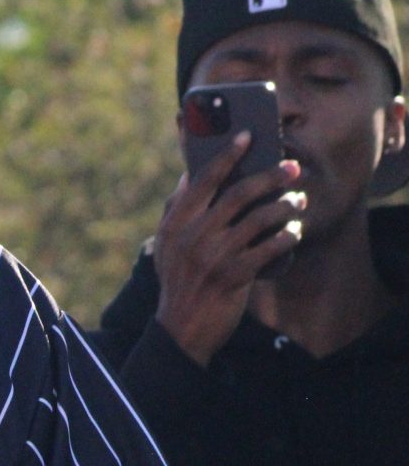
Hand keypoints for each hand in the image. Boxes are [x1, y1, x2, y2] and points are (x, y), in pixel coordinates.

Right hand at [152, 132, 304, 365]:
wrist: (181, 329)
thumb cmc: (179, 283)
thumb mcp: (168, 246)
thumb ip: (176, 211)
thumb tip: (189, 176)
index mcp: (174, 224)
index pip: (202, 180)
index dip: (227, 156)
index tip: (248, 135)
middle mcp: (192, 236)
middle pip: (238, 193)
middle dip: (270, 176)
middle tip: (293, 167)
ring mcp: (212, 256)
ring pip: (259, 219)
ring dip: (284, 207)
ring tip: (297, 202)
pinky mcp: (232, 276)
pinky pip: (269, 248)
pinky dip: (286, 236)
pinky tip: (294, 232)